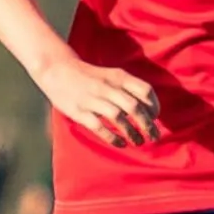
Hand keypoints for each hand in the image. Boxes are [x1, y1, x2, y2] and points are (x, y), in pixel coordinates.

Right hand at [34, 58, 159, 148]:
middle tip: (155, 137)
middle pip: (134, 107)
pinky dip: (112, 137)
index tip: (155, 118)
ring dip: (132, 132)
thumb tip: (148, 110)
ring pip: (118, 117)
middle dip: (147, 124)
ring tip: (139, 142)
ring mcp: (93, 99)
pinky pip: (99, 127)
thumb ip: (128, 88)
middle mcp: (108, 87)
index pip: (145, 90)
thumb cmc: (90, 76)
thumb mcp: (112, 75)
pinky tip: (121, 144)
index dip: (154, 106)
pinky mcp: (79, 111)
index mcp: (119, 76)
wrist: (58, 69)